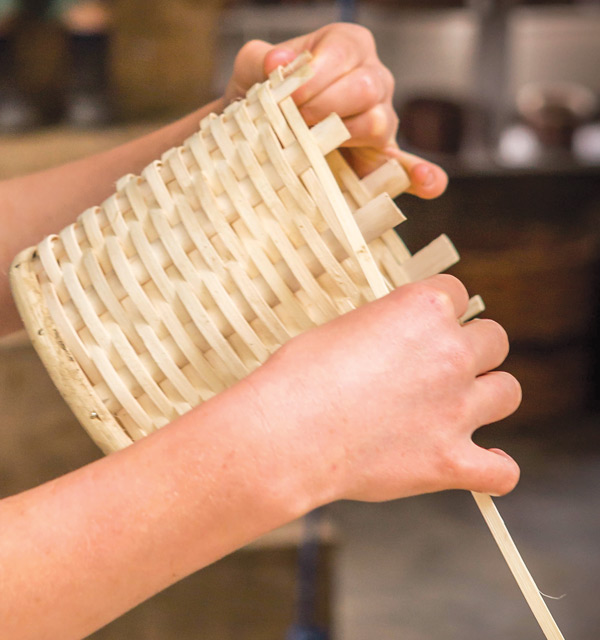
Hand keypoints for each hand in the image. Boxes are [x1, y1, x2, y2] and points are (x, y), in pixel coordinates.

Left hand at [224, 24, 447, 199]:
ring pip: (378, 123)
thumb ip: (260, 59)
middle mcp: (372, 78)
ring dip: (343, 136)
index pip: (344, 52)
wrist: (256, 133)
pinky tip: (427, 183)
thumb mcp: (251, 69)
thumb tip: (276, 65)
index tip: (288, 96)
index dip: (314, 75)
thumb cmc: (261, 94)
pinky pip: (406, 165)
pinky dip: (419, 174)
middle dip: (325, 106)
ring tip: (313, 144)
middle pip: (365, 87)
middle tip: (295, 121)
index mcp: (346, 46)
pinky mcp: (379, 157)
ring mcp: (380, 117)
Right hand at [242, 275, 520, 504]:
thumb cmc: (298, 379)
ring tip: (455, 409)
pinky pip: (502, 472)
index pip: (458, 293)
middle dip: (469, 352)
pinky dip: (494, 470)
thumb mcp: (338, 330)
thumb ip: (381, 331)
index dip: (440, 312)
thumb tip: (390, 347)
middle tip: (435, 370)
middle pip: (494, 340)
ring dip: (485, 398)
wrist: (287, 435)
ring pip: (508, 393)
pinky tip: (478, 464)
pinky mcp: (451, 461)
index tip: (423, 329)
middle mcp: (450, 353)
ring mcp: (457, 409)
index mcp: (422, 310)